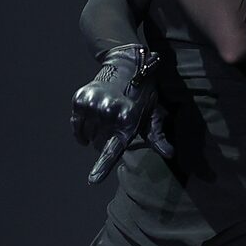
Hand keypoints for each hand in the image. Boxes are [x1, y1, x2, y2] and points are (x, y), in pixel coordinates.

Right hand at [72, 44, 174, 182]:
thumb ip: (157, 137)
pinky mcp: (80, 99)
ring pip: (86, 136)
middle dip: (104, 141)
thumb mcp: (152, 115)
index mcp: (127, 122)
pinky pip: (76, 124)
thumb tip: (170, 154)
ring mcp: (93, 105)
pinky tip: (91, 117)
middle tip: (114, 125)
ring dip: (92, 133)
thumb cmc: (142, 94)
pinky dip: (81, 126)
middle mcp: (109, 114)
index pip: (112, 150)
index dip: (101, 168)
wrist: (127, 64)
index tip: (92, 181)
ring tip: (105, 118)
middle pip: (98, 145)